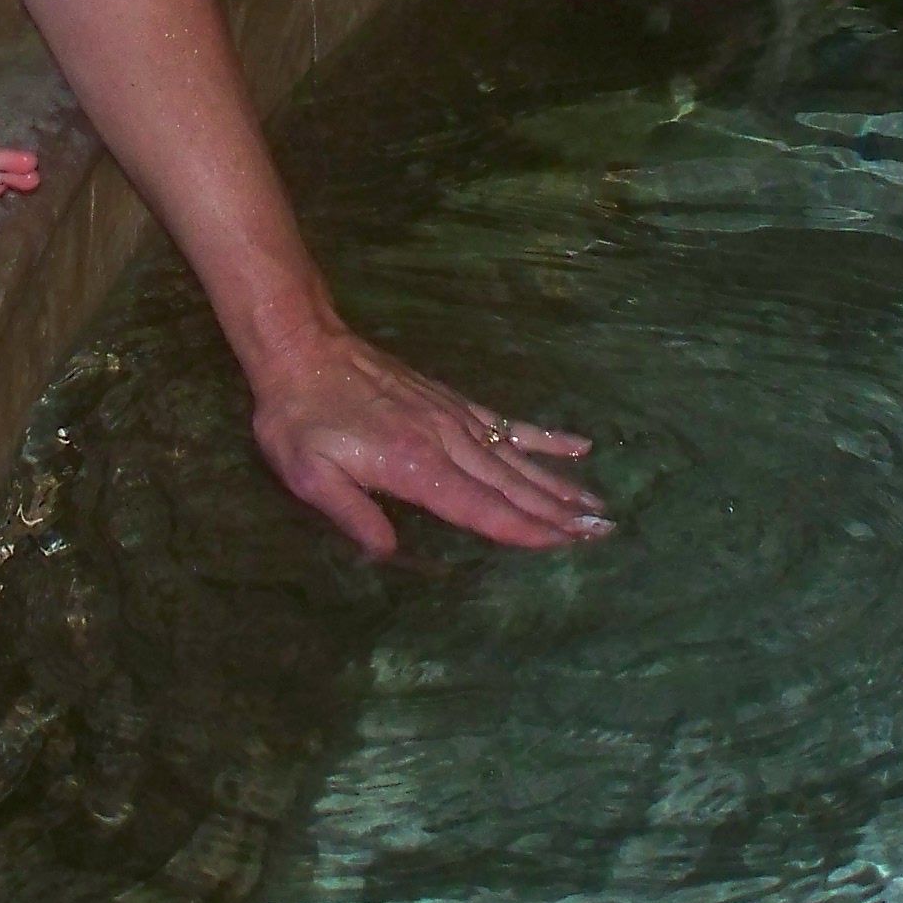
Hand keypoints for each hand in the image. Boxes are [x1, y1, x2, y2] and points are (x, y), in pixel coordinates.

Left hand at [245, 324, 606, 555]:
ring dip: (560, 484)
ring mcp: (454, 418)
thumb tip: (388, 554)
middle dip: (558, 512)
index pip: (479, 506)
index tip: (563, 543)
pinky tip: (577, 446)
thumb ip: (352, 515)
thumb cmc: (299, 418)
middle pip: (511, 485)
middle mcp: (445, 442)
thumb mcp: (307, 474)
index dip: (521, 528)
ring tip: (598, 506)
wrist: (304, 348)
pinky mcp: (452, 402)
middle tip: (603, 531)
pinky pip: (508, 422)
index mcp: (414, 466)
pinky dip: (544, 437)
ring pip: (517, 457)